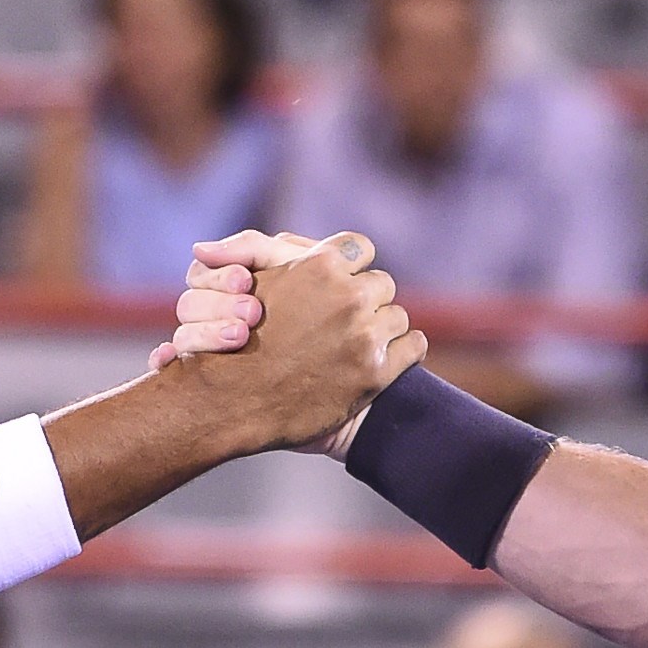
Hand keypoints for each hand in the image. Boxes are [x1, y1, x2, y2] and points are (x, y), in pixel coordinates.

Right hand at [160, 231, 423, 453]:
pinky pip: (413, 346)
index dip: (352, 266)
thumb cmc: (236, 338)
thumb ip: (274, 249)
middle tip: (344, 320)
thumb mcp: (251, 279)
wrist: (233, 403)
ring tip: (357, 343)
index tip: (343, 282)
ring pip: (397, 316)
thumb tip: (306, 245)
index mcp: (320, 266)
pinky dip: (403, 351)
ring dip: (382, 328)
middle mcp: (347, 296)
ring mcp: (364, 335)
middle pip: (381, 284)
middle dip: (366, 300)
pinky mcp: (375, 372)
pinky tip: (383, 358)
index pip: (360, 248)